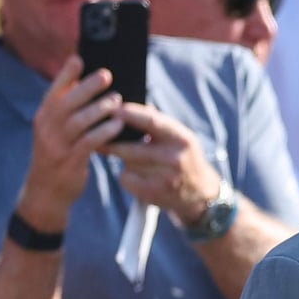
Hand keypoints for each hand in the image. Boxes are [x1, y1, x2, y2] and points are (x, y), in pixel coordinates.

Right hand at [19, 57, 124, 230]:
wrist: (46, 193)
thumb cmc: (57, 157)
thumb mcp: (54, 132)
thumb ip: (64, 111)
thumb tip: (80, 84)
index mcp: (43, 118)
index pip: (53, 92)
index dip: (65, 75)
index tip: (78, 58)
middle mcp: (46, 129)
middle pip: (66, 103)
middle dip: (87, 87)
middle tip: (107, 75)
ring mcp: (56, 146)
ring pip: (77, 121)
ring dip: (98, 109)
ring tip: (117, 100)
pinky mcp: (69, 161)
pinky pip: (88, 143)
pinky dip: (103, 132)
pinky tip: (117, 125)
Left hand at [101, 102, 223, 225]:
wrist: (201, 193)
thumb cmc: (185, 158)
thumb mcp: (180, 137)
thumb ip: (157, 121)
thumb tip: (125, 105)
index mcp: (182, 139)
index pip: (151, 122)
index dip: (129, 114)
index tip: (112, 109)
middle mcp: (174, 158)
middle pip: (130, 147)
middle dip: (111, 141)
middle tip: (97, 135)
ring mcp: (164, 178)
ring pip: (126, 162)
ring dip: (124, 159)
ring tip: (135, 159)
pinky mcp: (153, 193)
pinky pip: (125, 178)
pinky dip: (126, 176)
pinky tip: (138, 176)